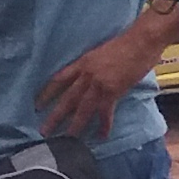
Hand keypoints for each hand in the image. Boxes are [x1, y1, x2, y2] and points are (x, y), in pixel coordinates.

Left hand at [35, 7, 178, 138]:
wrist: (141, 40)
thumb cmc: (126, 43)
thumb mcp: (101, 51)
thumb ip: (93, 65)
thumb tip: (92, 75)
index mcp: (82, 63)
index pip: (58, 80)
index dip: (47, 93)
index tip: (37, 105)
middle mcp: (86, 75)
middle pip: (67, 99)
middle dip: (55, 116)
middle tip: (45, 131)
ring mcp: (99, 84)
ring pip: (82, 108)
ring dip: (75, 124)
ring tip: (68, 138)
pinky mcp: (113, 91)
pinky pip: (105, 112)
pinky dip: (104, 124)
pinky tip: (101, 135)